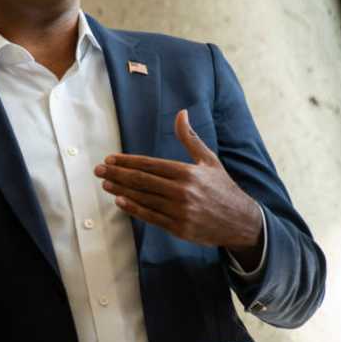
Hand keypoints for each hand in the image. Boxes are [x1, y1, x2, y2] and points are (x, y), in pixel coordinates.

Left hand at [95, 110, 262, 261]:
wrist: (242, 221)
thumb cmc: (222, 187)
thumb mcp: (209, 160)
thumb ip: (190, 138)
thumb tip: (181, 113)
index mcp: (188, 172)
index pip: (150, 165)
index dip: (127, 162)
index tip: (110, 159)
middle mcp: (183, 191)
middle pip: (141, 181)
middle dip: (116, 174)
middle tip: (98, 170)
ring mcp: (180, 211)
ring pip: (143, 198)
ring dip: (121, 191)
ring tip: (105, 184)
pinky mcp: (179, 228)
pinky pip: (151, 217)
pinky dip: (133, 209)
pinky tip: (119, 202)